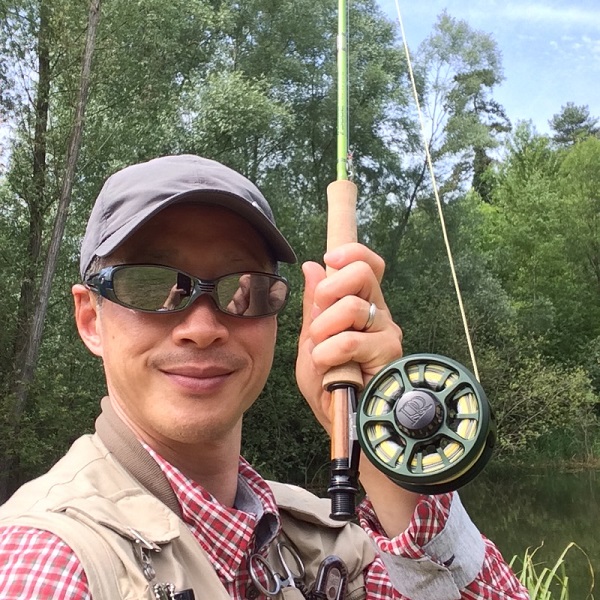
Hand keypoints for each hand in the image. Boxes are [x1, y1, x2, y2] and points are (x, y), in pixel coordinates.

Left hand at [296, 243, 418, 534]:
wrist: (345, 425)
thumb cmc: (328, 385)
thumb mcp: (312, 341)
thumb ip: (313, 306)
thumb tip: (311, 266)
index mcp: (360, 306)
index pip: (367, 264)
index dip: (351, 252)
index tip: (329, 259)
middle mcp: (379, 315)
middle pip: (365, 271)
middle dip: (332, 285)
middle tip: (319, 310)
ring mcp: (386, 334)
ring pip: (355, 306)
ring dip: (325, 326)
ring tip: (319, 349)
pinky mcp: (388, 357)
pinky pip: (353, 341)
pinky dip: (331, 351)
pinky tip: (326, 365)